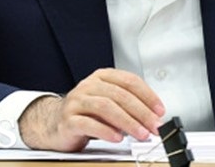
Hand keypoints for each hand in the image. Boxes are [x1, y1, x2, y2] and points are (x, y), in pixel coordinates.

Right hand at [18, 68, 165, 151]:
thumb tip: (152, 118)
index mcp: (102, 77)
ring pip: (106, 107)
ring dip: (127, 122)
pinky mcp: (68, 119)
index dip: (148, 95)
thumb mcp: (108, 103)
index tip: (159, 110)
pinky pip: (88, 124)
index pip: (129, 81)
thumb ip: (128, 106)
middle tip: (154, 126)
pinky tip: (117, 138)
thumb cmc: (85, 113)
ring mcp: (77, 101)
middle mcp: (89, 86)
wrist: (54, 123)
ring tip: (140, 133)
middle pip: (120, 95)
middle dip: (141, 112)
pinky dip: (106, 131)